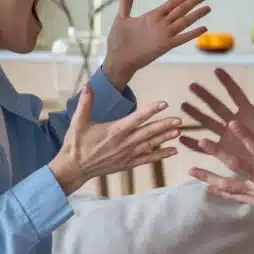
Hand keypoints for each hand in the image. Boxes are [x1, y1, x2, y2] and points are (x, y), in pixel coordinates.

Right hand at [50, 85, 180, 193]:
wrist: (74, 168)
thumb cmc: (76, 144)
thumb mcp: (78, 121)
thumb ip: (86, 103)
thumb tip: (87, 85)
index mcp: (114, 130)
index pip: (137, 118)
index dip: (151, 110)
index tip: (164, 103)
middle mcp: (124, 143)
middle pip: (148, 132)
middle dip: (164, 125)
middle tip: (179, 120)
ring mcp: (127, 154)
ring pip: (150, 145)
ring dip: (165, 138)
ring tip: (179, 132)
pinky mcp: (127, 164)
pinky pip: (147, 159)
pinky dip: (161, 155)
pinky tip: (173, 151)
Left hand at [102, 0, 210, 87]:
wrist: (117, 59)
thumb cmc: (118, 41)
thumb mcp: (121, 19)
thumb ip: (126, 5)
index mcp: (152, 17)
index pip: (172, 4)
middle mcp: (161, 24)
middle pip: (181, 10)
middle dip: (193, 2)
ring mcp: (164, 35)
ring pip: (184, 22)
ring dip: (196, 15)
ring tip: (208, 8)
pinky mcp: (165, 46)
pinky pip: (182, 38)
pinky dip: (192, 34)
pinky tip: (203, 29)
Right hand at [183, 69, 253, 160]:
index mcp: (248, 112)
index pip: (235, 93)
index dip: (226, 82)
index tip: (216, 70)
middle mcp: (234, 122)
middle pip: (216, 106)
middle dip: (204, 96)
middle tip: (192, 85)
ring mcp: (227, 137)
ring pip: (207, 122)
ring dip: (196, 115)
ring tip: (184, 106)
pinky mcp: (223, 151)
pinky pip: (204, 147)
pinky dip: (192, 143)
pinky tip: (182, 138)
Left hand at [185, 106, 253, 233]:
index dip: (245, 135)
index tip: (232, 122)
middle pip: (236, 165)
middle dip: (218, 153)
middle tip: (202, 141)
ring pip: (228, 184)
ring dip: (209, 177)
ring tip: (191, 170)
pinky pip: (234, 197)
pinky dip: (220, 192)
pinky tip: (205, 188)